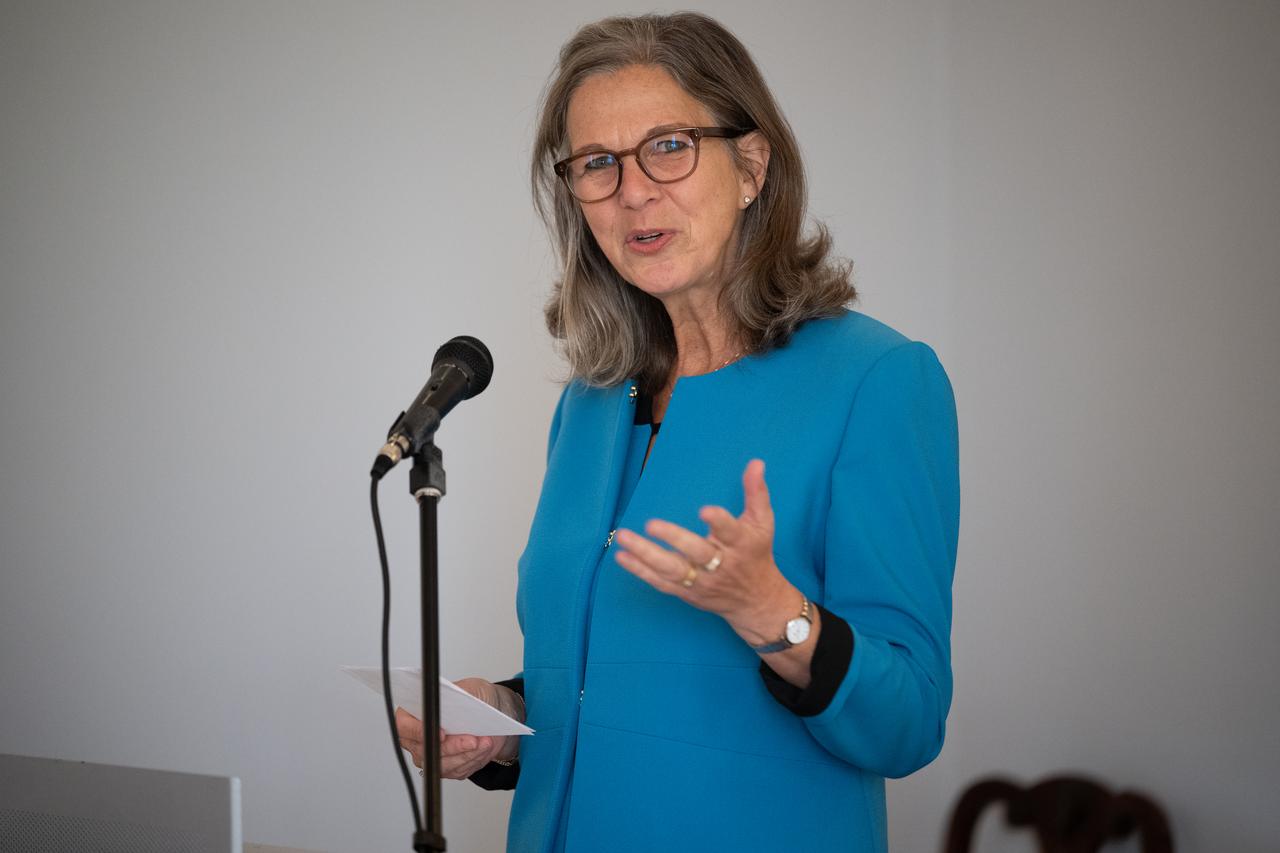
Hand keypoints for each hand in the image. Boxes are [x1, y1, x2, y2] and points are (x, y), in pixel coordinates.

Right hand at [394, 677, 520, 778]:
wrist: (491, 711)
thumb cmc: (474, 697)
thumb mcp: (468, 688)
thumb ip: (457, 696)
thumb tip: (453, 704)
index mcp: (412, 714)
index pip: (405, 726)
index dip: (420, 731)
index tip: (441, 732)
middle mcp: (417, 738)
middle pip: (426, 750)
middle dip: (453, 746)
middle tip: (472, 740)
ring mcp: (431, 755)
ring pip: (444, 764)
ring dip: (467, 754)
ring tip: (485, 742)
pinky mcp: (447, 768)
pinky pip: (458, 770)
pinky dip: (473, 760)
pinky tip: (484, 749)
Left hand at [612, 459, 796, 643]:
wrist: (756, 601)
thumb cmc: (756, 554)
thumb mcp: (762, 523)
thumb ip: (756, 492)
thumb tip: (756, 463)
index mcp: (741, 544)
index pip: (730, 531)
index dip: (719, 522)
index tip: (705, 511)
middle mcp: (721, 565)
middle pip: (697, 552)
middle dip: (674, 539)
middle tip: (651, 524)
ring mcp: (703, 581)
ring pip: (673, 570)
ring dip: (646, 554)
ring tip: (624, 537)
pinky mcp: (688, 593)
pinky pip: (662, 583)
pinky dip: (641, 571)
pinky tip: (622, 556)